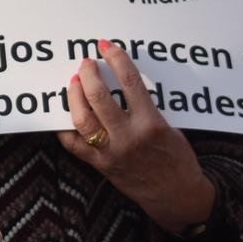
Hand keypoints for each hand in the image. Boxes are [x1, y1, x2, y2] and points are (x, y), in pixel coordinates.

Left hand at [57, 41, 214, 233]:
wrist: (176, 195)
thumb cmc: (177, 158)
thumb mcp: (169, 126)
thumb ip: (145, 107)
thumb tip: (121, 82)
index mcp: (150, 123)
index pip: (129, 82)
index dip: (116, 59)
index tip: (107, 46)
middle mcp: (129, 137)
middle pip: (99, 98)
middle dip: (89, 75)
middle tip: (86, 64)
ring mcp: (111, 152)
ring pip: (82, 120)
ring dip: (75, 96)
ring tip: (74, 82)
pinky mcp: (100, 165)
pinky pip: (74, 144)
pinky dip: (66, 126)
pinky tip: (65, 112)